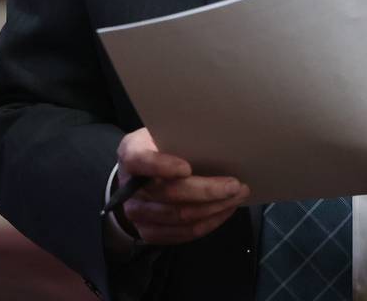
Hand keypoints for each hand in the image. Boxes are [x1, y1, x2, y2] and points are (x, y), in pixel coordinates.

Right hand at [115, 128, 249, 244]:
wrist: (139, 176)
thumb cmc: (160, 148)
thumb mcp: (164, 133)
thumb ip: (180, 137)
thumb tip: (217, 139)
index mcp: (131, 155)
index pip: (141, 161)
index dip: (163, 166)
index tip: (187, 168)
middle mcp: (130, 188)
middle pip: (170, 194)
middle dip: (207, 191)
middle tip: (235, 185)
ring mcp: (138, 213)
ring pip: (180, 216)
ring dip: (214, 208)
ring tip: (236, 197)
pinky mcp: (149, 232)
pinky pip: (183, 233)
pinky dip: (209, 222)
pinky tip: (224, 210)